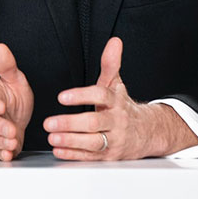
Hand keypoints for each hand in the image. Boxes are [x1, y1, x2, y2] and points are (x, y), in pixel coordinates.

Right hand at [0, 43, 33, 160]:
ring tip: (12, 141)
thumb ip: (7, 67)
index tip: (1, 106)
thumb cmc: (11, 100)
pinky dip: (1, 154)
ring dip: (1, 142)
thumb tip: (0, 47)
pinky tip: (8, 154)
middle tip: (11, 129)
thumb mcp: (13, 81)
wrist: (10, 120)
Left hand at [43, 37, 197, 159]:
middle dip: (70, 124)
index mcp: (116, 101)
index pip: (100, 96)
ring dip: (70, 141)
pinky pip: (91, 157)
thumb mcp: (117, 84)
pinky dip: (74, 155)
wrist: (148, 132)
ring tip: (52, 137)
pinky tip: (59, 150)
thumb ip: (111, 63)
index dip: (81, 96)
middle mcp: (116, 121)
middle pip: (93, 123)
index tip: (62, 97)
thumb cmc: (124, 106)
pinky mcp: (109, 156)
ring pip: (92, 143)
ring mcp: (114, 140)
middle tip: (49, 122)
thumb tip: (114, 41)